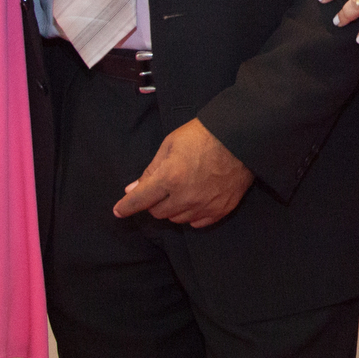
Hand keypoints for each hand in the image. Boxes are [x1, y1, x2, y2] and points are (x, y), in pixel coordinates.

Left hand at [114, 118, 253, 228]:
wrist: (241, 137)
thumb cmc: (203, 135)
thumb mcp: (170, 145)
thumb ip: (150, 170)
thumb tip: (133, 189)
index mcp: (170, 178)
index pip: (141, 200)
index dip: (126, 206)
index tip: (118, 211)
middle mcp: (186, 197)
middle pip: (158, 213)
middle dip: (153, 202)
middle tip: (160, 188)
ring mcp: (205, 205)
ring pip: (177, 219)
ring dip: (172, 208)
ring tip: (180, 190)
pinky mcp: (221, 209)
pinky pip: (198, 222)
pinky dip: (191, 214)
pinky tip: (194, 200)